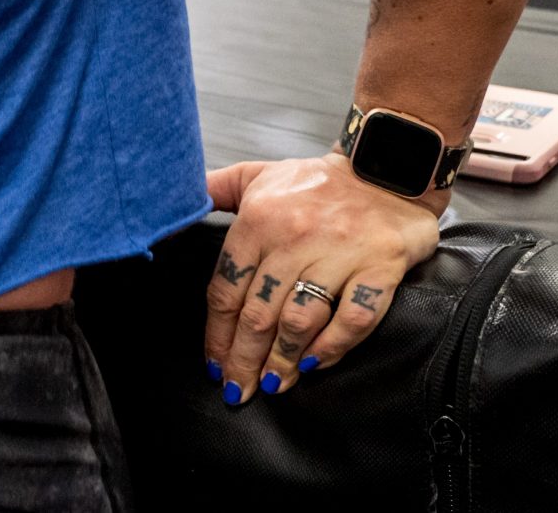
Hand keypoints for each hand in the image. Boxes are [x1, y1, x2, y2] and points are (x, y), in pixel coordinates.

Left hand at [202, 153, 440, 405]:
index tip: (212, 363)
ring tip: (270, 385)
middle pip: (258, 313)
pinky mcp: (379, 268)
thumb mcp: (256, 176)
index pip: (226, 288)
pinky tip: (315, 364)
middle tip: (235, 390)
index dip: (216, 333)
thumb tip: (172, 209)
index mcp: (259, 220)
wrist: (386, 166)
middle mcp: (294, 239)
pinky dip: (333, 346)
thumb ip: (213, 191)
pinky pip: (353, 317)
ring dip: (282, 360)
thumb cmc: (316, 181)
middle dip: (242, 358)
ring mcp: (339, 255)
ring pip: (300, 320)